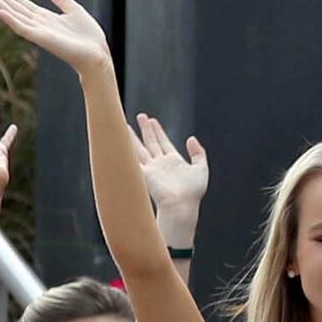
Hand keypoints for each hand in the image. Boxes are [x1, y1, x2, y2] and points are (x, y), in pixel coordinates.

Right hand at [0, 0, 115, 79]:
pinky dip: (10, 20)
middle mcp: (36, 24)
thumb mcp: (75, 11)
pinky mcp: (41, 39)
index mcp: (43, 18)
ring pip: (13, 15)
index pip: (21, 2)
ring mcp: (37, 32)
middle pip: (12, 6)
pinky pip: (22, 28)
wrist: (97, 55)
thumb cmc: (88, 37)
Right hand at [134, 111, 210, 245]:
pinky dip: (126, 150)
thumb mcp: (201, 168)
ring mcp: (151, 168)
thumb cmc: (192, 193)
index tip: (152, 120)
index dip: (158, 131)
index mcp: (173, 161)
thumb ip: (198, 153)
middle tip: (140, 116)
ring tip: (124, 125)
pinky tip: (120, 142)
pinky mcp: (144, 174)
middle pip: (150, 142)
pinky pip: (133, 159)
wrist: (181, 205)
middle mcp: (160, 164)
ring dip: (132, 136)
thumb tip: (191, 138)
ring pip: (139, 148)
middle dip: (145, 129)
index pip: (163, 142)